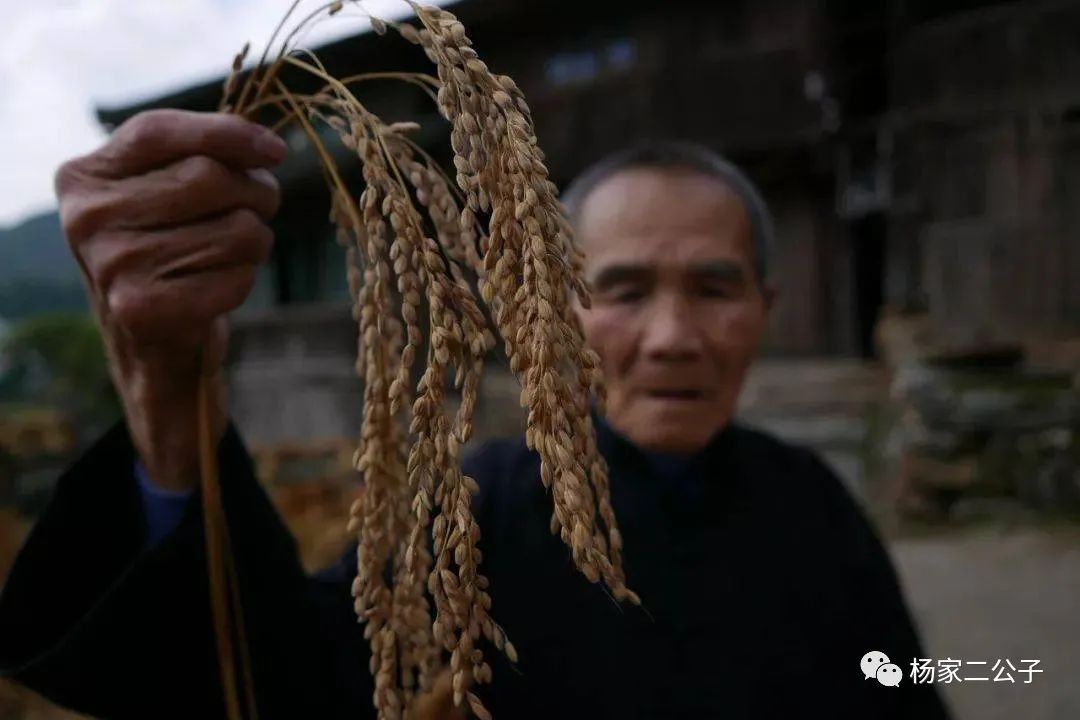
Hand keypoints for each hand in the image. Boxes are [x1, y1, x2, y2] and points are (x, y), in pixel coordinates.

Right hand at [56, 109, 286, 491]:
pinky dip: (245, 279)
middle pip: (209, 177)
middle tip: (261, 208)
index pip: (160, 131)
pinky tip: (221, 286)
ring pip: (237, 228)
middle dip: (256, 191)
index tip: (276, 150)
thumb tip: (267, 148)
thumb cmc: (168, 255)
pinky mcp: (143, 310)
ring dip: (257, 239)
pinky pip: (236, 275)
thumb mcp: (162, 196)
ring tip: (237, 251)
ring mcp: (111, 266)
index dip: (227, 133)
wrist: (154, 348)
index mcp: (83, 179)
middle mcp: (86, 219)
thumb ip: (198, 157)